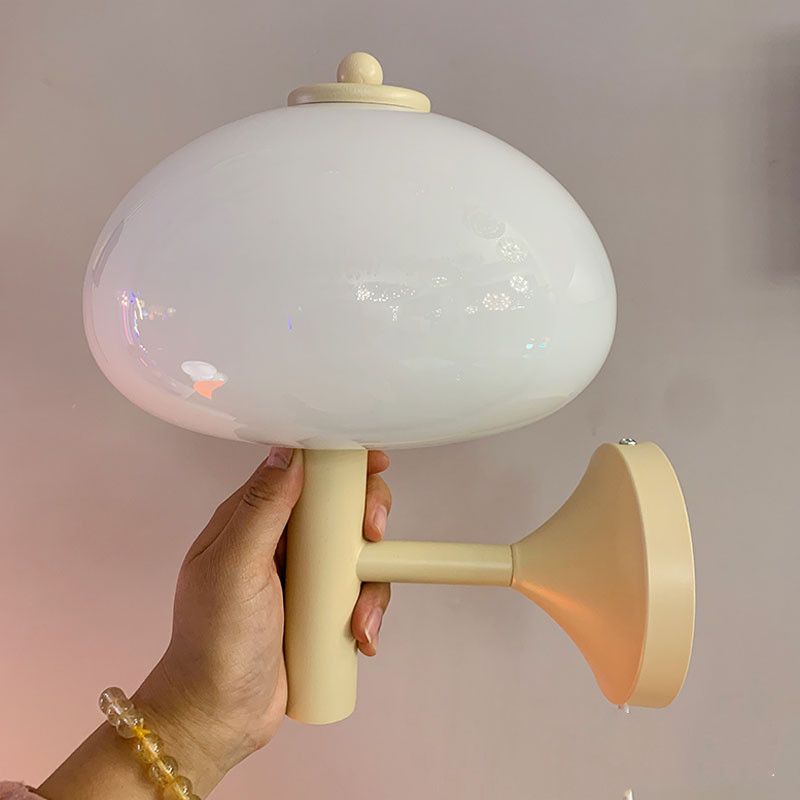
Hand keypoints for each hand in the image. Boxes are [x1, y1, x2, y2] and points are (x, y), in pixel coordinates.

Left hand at [133, 447, 391, 781]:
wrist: (219, 715)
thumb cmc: (213, 643)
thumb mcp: (234, 568)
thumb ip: (261, 509)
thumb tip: (288, 452)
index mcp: (251, 520)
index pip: (300, 471)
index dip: (340, 464)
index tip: (373, 467)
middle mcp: (280, 542)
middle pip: (339, 509)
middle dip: (366, 521)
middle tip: (374, 538)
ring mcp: (303, 577)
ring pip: (357, 555)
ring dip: (372, 582)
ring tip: (360, 619)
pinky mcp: (320, 610)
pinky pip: (359, 595)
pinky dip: (369, 612)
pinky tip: (362, 636)